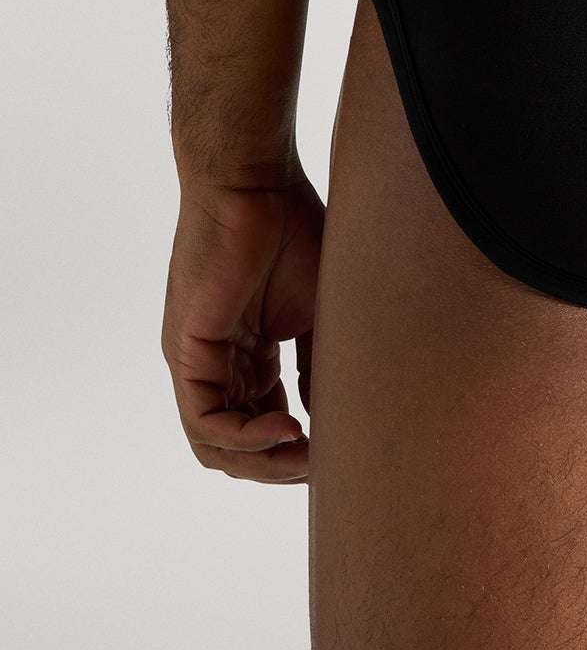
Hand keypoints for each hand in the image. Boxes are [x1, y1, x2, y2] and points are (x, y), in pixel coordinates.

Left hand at [162, 167, 323, 483]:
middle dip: (278, 466)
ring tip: (304, 456)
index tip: (337, 448)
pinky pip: (205, 420)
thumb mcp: (319, 309)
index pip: (263, 419)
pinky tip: (288, 428)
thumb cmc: (292, 228)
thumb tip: (328, 417)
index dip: (296, 445)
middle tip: (321, 467)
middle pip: (236, 444)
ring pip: (214, 444)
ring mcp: (197, 359)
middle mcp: (218, 362)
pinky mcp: (187, 351)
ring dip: (261, 462)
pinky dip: (244, 437)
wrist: (256, 183)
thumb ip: (319, 364)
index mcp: (249, 351)